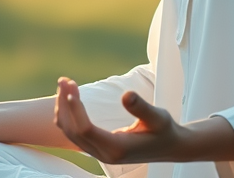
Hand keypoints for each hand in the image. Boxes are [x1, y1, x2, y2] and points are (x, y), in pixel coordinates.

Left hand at [53, 77, 186, 163]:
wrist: (169, 146)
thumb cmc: (164, 130)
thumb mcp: (158, 117)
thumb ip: (141, 107)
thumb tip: (126, 94)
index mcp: (116, 148)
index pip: (85, 130)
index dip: (75, 110)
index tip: (71, 90)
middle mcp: (104, 154)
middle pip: (73, 131)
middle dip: (65, 104)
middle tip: (64, 80)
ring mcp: (99, 153)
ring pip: (71, 133)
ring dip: (64, 108)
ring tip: (64, 84)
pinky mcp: (98, 148)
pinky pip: (75, 133)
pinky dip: (69, 114)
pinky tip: (70, 97)